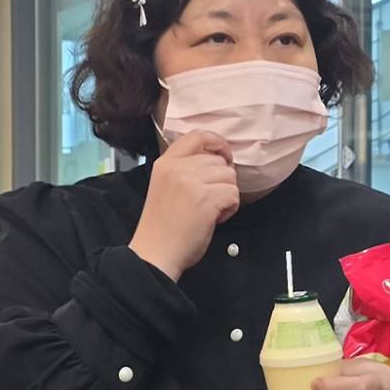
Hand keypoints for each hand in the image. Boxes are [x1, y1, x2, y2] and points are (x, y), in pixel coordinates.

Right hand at [129, 130, 238, 280]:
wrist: (156, 253)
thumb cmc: (163, 225)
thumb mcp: (165, 185)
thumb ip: (185, 169)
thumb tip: (217, 160)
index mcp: (166, 163)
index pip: (197, 136)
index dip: (217, 143)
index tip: (224, 157)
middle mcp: (178, 169)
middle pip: (219, 161)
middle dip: (222, 180)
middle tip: (210, 200)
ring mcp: (192, 183)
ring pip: (229, 177)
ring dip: (227, 195)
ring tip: (211, 210)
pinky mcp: (206, 200)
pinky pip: (233, 194)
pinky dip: (230, 208)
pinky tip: (216, 218)